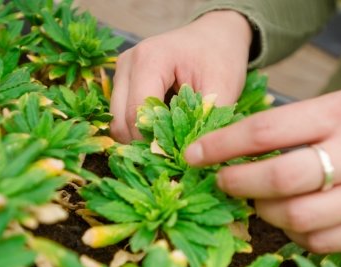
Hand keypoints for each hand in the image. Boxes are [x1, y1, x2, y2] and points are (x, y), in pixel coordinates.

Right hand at [110, 10, 251, 142]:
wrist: (215, 36)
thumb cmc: (220, 57)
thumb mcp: (223, 87)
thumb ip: (206, 120)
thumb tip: (193, 156)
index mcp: (150, 59)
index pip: (139, 112)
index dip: (154, 140)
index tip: (178, 156)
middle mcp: (128, 63)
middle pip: (121, 119)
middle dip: (145, 142)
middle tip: (173, 154)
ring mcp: (121, 71)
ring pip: (117, 120)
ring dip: (140, 136)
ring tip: (169, 142)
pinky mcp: (122, 80)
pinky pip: (121, 115)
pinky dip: (138, 128)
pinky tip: (162, 130)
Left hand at [184, 87, 340, 252]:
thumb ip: (295, 124)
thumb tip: (235, 149)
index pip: (267, 131)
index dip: (222, 146)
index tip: (194, 154)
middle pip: (281, 179)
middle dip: (238, 184)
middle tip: (223, 182)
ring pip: (298, 219)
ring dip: (266, 213)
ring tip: (263, 200)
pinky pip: (322, 244)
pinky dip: (297, 234)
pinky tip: (295, 218)